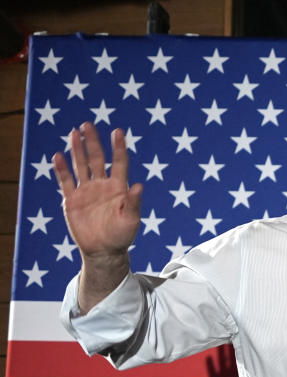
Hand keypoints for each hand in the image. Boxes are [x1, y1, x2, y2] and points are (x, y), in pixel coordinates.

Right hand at [53, 122, 142, 261]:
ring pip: (80, 166)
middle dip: (93, 142)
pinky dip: (61, 169)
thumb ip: (134, 203)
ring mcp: (86, 191)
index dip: (118, 148)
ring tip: (74, 133)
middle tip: (87, 125)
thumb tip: (139, 186)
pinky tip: (58, 156)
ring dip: (77, 150)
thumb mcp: (131, 220)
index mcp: (118, 188)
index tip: (117, 131)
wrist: (104, 251)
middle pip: (96, 159)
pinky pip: (66, 182)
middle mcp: (102, 186)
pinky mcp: (72, 200)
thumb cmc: (122, 236)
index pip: (119, 163)